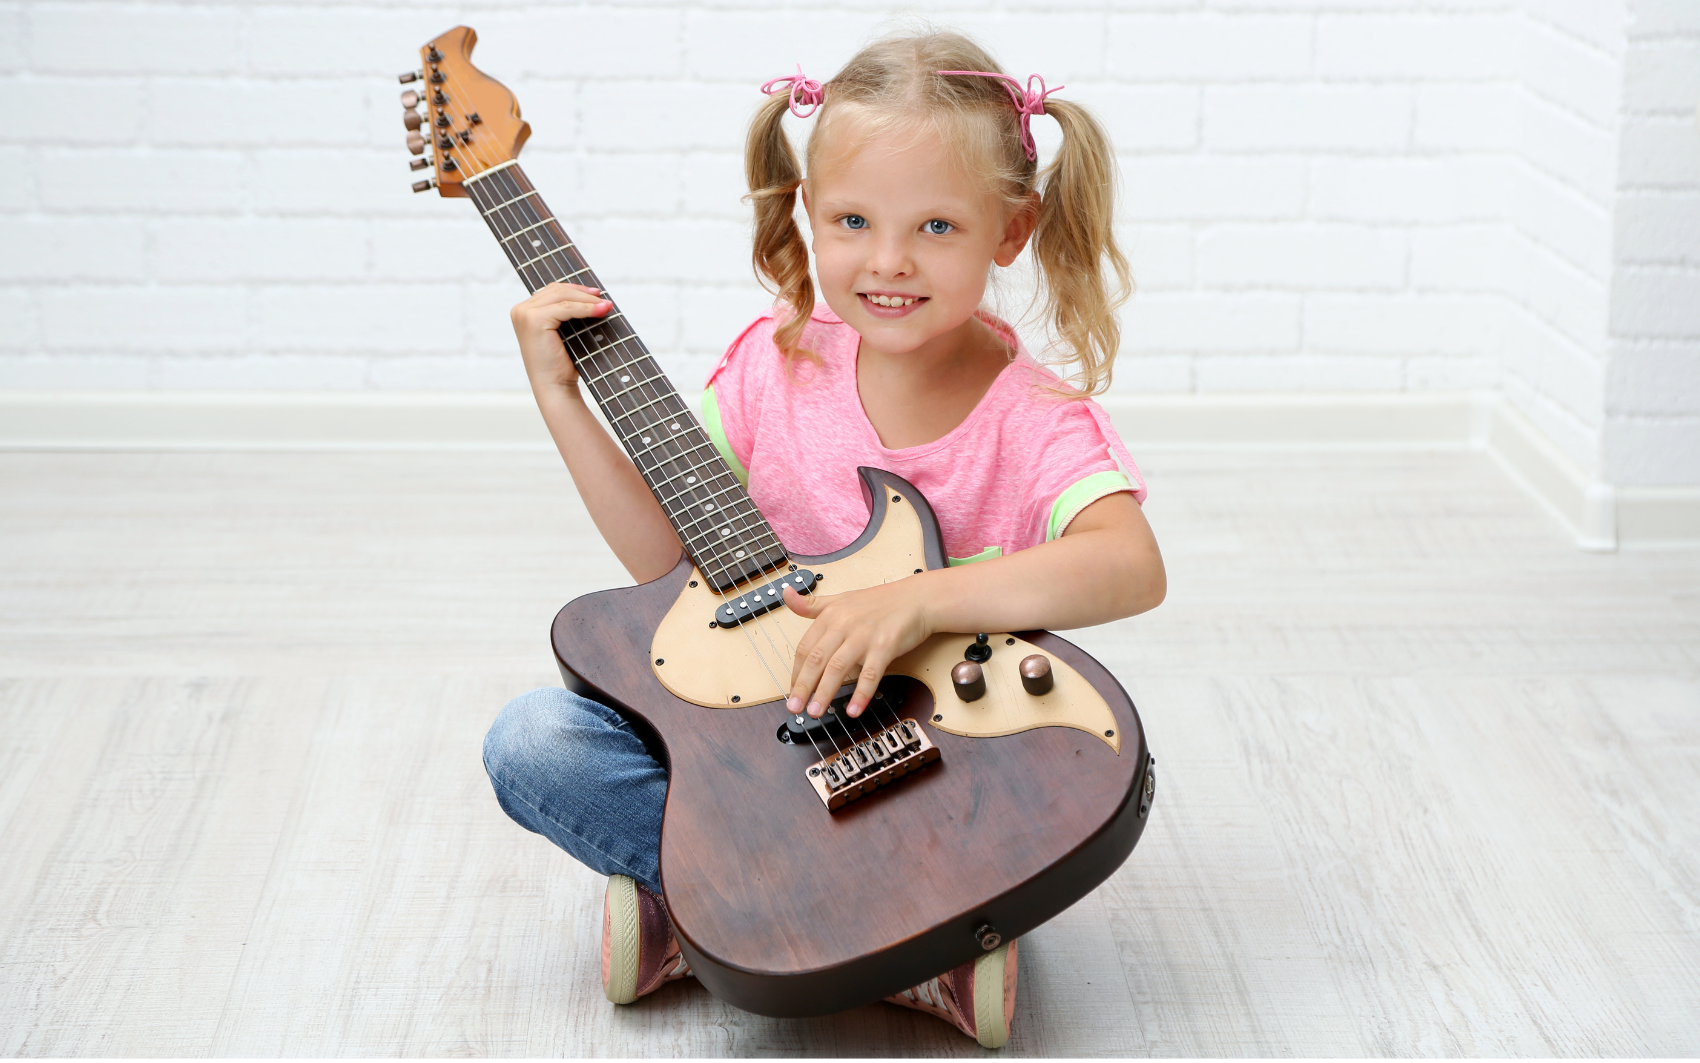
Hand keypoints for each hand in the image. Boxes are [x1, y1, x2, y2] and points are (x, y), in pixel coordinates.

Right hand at [510, 281, 612, 391]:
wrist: (555, 387)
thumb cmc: (561, 364)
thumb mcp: (564, 332)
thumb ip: (569, 312)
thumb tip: (595, 295)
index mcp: (524, 312)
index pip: (552, 291)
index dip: (576, 290)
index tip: (597, 294)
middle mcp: (520, 311)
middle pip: (557, 290)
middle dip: (584, 293)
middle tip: (605, 301)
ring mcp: (525, 314)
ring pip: (562, 297)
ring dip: (587, 300)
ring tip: (607, 307)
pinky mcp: (534, 320)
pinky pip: (566, 308)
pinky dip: (585, 308)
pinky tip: (600, 312)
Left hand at [782, 578, 934, 719]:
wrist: (917, 598)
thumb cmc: (881, 602)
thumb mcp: (841, 599)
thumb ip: (811, 604)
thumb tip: (785, 595)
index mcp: (831, 615)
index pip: (805, 647)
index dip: (796, 672)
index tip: (793, 690)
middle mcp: (844, 624)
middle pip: (817, 659)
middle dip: (803, 686)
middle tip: (795, 707)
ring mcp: (864, 636)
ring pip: (838, 668)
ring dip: (825, 693)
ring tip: (815, 711)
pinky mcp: (885, 646)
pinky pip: (870, 674)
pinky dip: (861, 693)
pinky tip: (854, 709)